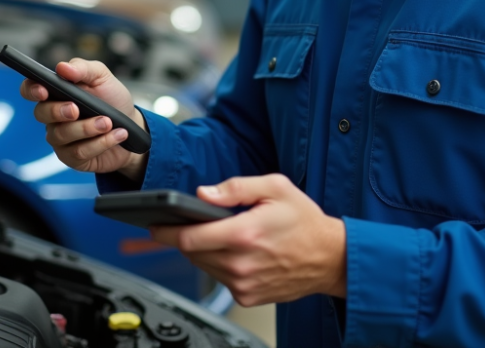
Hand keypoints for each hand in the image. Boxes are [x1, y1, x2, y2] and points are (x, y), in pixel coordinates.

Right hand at [20, 58, 147, 179]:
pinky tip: (116, 134)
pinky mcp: (72, 157)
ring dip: (87, 128)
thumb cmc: (112, 99)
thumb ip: (83, 69)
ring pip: (61, 135)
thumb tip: (62, 68)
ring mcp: (61, 138)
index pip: (31, 89)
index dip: (31, 90)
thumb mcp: (102, 77)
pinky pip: (78, 152)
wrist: (133, 125)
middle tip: (77, 109)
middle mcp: (53, 116)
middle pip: (41, 113)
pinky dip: (101, 142)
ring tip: (108, 122)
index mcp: (56, 92)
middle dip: (59, 111)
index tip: (43, 91)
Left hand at [150, 174, 345, 306]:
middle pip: (191, 253)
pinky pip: (220, 279)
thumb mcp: (275, 187)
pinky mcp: (247, 297)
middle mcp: (240, 264)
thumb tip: (204, 194)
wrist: (330, 258)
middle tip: (186, 225)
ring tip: (220, 235)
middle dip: (184, 237)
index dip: (166, 231)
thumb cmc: (304, 221)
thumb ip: (236, 188)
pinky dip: (220, 265)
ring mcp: (243, 284)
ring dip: (203, 250)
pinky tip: (236, 252)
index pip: (189, 237)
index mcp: (244, 234)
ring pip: (204, 266)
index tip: (154, 225)